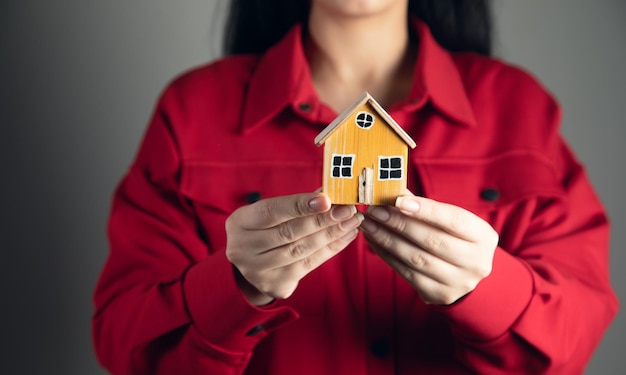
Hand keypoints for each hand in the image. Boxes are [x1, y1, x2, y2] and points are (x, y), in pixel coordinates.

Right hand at [226, 191, 362, 305]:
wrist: (252, 263)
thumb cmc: (265, 229)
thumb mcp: (271, 212)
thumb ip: (296, 203)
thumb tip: (328, 191)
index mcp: (240, 223)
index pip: (272, 211)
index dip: (300, 205)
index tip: (327, 199)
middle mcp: (243, 248)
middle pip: (289, 232)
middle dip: (323, 220)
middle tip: (348, 209)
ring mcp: (257, 270)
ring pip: (301, 250)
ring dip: (331, 235)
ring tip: (352, 222)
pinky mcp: (274, 285)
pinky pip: (308, 265)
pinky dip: (330, 249)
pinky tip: (345, 237)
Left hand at [360, 193, 497, 304]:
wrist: (466, 274)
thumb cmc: (454, 238)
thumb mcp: (450, 221)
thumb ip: (425, 206)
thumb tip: (394, 192)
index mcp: (483, 237)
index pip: (453, 220)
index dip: (425, 210)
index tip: (398, 201)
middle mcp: (476, 262)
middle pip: (432, 240)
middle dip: (399, 223)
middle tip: (375, 211)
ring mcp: (459, 282)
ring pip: (416, 259)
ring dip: (387, 240)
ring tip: (369, 225)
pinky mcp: (439, 294)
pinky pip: (407, 273)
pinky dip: (387, 255)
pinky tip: (374, 241)